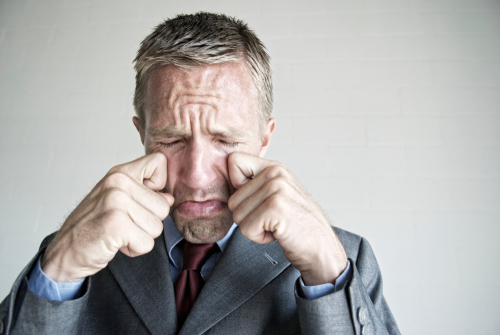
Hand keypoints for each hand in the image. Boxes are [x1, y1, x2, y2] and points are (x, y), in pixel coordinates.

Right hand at [42, 153, 173, 281]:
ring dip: (141, 237)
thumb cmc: (93, 226)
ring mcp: (116, 202)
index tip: (140, 199)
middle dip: (148, 222)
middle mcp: (118, 183)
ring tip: (119, 233)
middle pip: (164, 206)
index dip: (159, 186)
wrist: (65, 252)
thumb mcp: (118, 201)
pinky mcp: (116, 224)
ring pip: (157, 227)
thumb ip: (145, 194)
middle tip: (124, 224)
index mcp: (120, 173)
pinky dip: (135, 250)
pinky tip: (116, 244)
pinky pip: (147, 243)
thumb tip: (169, 197)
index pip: (160, 162)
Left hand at [227, 152, 347, 285]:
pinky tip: (278, 233)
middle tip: (272, 220)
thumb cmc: (296, 225)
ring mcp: (276, 189)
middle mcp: (275, 173)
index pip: (233, 161)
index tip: (257, 202)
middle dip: (247, 217)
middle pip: (232, 198)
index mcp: (274, 167)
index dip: (237, 188)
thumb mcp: (276, 195)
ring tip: (276, 225)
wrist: (321, 248)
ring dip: (254, 228)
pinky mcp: (275, 208)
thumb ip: (255, 184)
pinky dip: (259, 237)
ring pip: (237, 215)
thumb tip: (227, 182)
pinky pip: (246, 228)